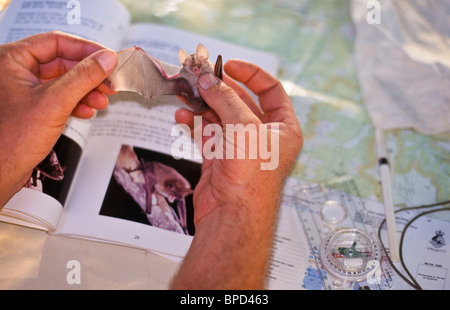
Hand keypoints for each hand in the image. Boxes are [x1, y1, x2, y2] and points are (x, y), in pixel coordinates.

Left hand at [0, 31, 117, 205]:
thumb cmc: (12, 139)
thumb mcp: (55, 102)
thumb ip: (84, 77)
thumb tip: (107, 59)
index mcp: (11, 59)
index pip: (56, 42)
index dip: (85, 49)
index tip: (108, 58)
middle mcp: (16, 71)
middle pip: (62, 63)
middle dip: (89, 76)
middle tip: (110, 84)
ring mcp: (23, 90)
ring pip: (63, 82)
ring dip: (86, 91)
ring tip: (102, 102)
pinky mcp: (31, 108)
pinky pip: (59, 98)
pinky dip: (76, 104)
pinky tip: (87, 112)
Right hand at [171, 60, 301, 288]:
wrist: (232, 217)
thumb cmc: (252, 176)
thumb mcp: (244, 127)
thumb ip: (225, 99)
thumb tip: (209, 80)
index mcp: (283, 128)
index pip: (271, 90)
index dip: (251, 74)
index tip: (228, 65)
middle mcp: (263, 136)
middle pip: (241, 101)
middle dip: (220, 88)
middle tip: (200, 75)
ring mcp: (240, 147)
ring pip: (220, 116)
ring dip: (203, 103)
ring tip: (186, 91)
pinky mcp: (220, 158)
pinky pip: (206, 132)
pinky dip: (194, 122)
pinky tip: (182, 115)